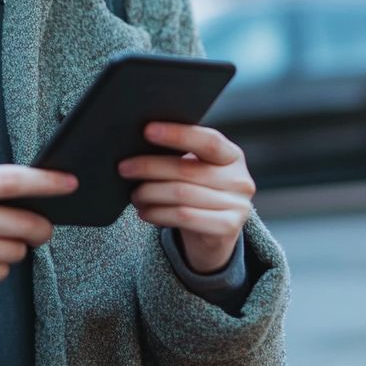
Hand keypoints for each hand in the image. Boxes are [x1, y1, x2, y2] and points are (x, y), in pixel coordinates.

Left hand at [118, 123, 255, 273]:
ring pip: (181, 194)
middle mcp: (240, 179)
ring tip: (134, 194)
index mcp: (233, 156)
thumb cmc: (200, 193)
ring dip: (150, 193)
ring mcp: (237, 205)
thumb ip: (182, 157)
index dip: (178, 134)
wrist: (215, 235)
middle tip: (125, 168)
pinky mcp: (227, 228)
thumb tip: (141, 145)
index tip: (147, 130)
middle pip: (187, 169)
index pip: (208, 140)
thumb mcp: (199, 170)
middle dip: (150, 167)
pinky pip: (184, 217)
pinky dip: (158, 213)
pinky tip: (145, 212)